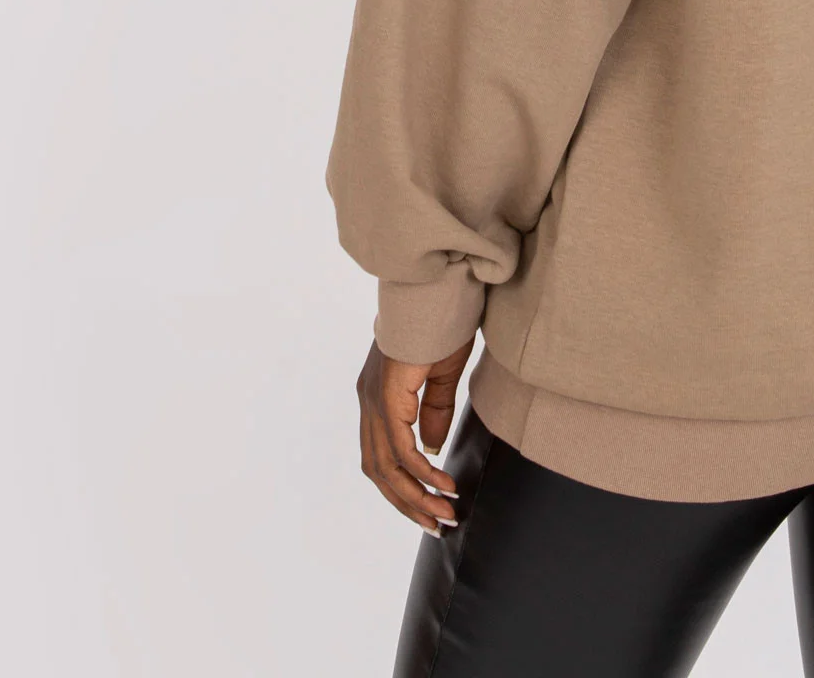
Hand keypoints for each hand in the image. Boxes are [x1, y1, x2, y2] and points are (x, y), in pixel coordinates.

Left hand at [356, 336, 473, 532]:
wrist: (437, 286)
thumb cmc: (440, 321)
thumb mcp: (440, 375)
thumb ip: (433, 411)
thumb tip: (431, 450)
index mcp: (377, 395)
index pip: (380, 456)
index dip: (403, 487)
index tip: (430, 509)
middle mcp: (368, 400)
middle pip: (378, 469)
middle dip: (408, 503)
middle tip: (438, 526)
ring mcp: (374, 398)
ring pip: (386, 466)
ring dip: (415, 496)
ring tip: (445, 515)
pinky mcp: (388, 394)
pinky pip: (400, 447)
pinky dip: (421, 472)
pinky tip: (443, 484)